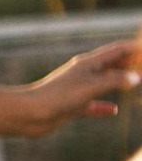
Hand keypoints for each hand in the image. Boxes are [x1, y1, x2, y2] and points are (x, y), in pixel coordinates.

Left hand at [16, 39, 141, 133]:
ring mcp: (77, 90)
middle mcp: (83, 74)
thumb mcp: (91, 86)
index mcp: (88, 63)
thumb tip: (136, 78)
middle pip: (110, 65)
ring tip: (134, 83)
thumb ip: (115, 81)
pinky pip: (92, 105)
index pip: (116, 51)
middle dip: (128, 64)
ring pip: (103, 84)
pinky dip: (103, 106)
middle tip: (141, 64)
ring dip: (118, 83)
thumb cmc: (59, 96)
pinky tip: (113, 110)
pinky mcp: (71, 106)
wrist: (30, 113)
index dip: (133, 47)